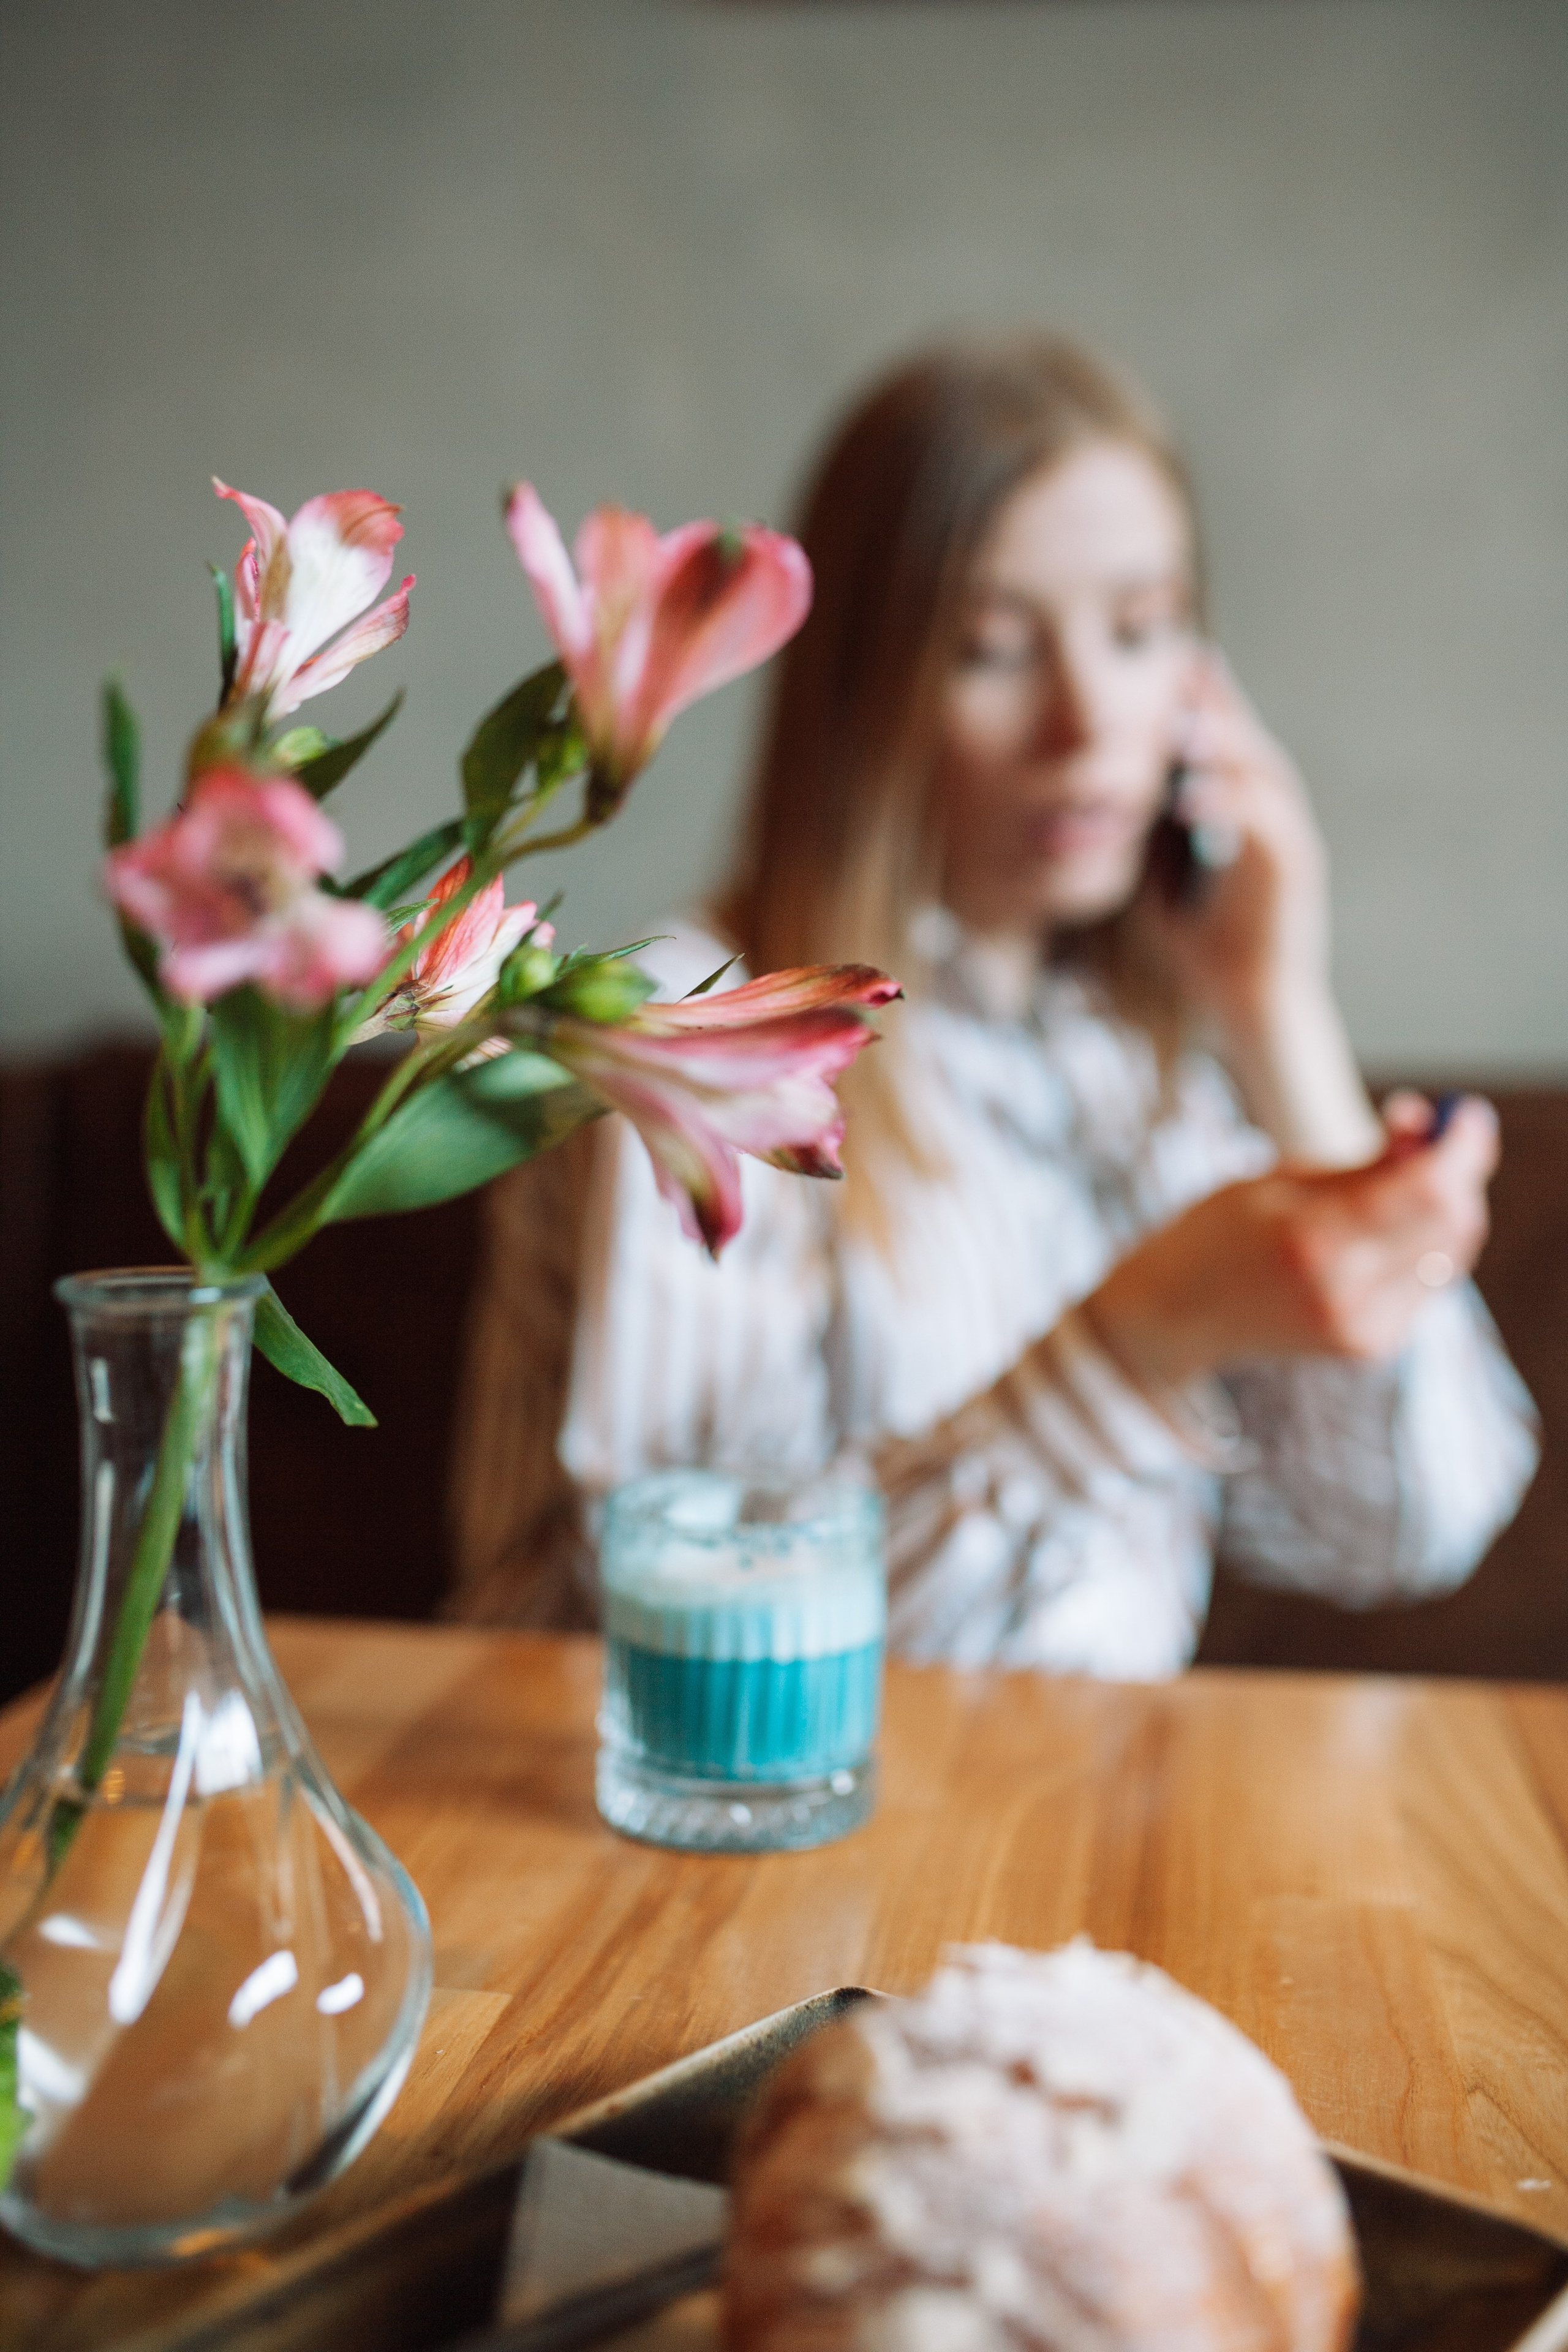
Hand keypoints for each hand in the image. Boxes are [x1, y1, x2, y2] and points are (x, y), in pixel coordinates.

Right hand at [1081, 1096, 1497, 1389]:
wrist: (1179, 1315)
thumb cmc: (1220, 1230)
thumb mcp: (1283, 1175)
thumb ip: (1365, 1160)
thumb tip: (1434, 1124)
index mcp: (1311, 1240)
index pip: (1428, 1191)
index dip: (1460, 1147)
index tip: (1466, 1114)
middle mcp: (1344, 1293)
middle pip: (1451, 1223)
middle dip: (1457, 1174)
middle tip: (1439, 1138)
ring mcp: (1362, 1328)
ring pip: (1449, 1252)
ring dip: (1444, 1207)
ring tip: (1399, 1179)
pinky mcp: (1371, 1346)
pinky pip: (1429, 1281)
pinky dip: (1427, 1244)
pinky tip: (1389, 1227)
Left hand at [1141, 648, 1378, 1166]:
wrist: (1252, 1008)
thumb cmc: (1206, 951)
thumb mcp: (1158, 886)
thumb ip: (1145, 844)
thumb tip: (1105, 807)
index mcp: (1244, 820)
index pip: (1226, 750)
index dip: (1205, 706)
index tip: (1173, 666)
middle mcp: (1275, 821)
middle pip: (1251, 745)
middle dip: (1222, 704)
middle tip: (1188, 663)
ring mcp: (1291, 844)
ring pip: (1264, 775)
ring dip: (1228, 744)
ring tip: (1186, 720)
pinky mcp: (1296, 874)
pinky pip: (1265, 827)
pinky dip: (1231, 804)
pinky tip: (1192, 793)